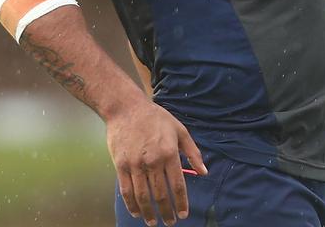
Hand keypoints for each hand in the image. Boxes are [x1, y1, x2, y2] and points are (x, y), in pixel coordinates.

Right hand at [106, 98, 206, 225]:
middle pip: (160, 194)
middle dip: (166, 211)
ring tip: (153, 222)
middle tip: (169, 222)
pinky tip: (136, 212)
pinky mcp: (120, 165)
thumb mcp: (181, 131)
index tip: (183, 214)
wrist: (127, 109)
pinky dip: (131, 204)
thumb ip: (193, 153)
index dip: (181, 202)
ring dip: (148, 212)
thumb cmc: (157, 119)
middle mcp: (152, 161)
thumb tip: (204, 172)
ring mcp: (135, 165)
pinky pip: (126, 190)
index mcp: (169, 153)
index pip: (177, 184)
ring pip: (142, 195)